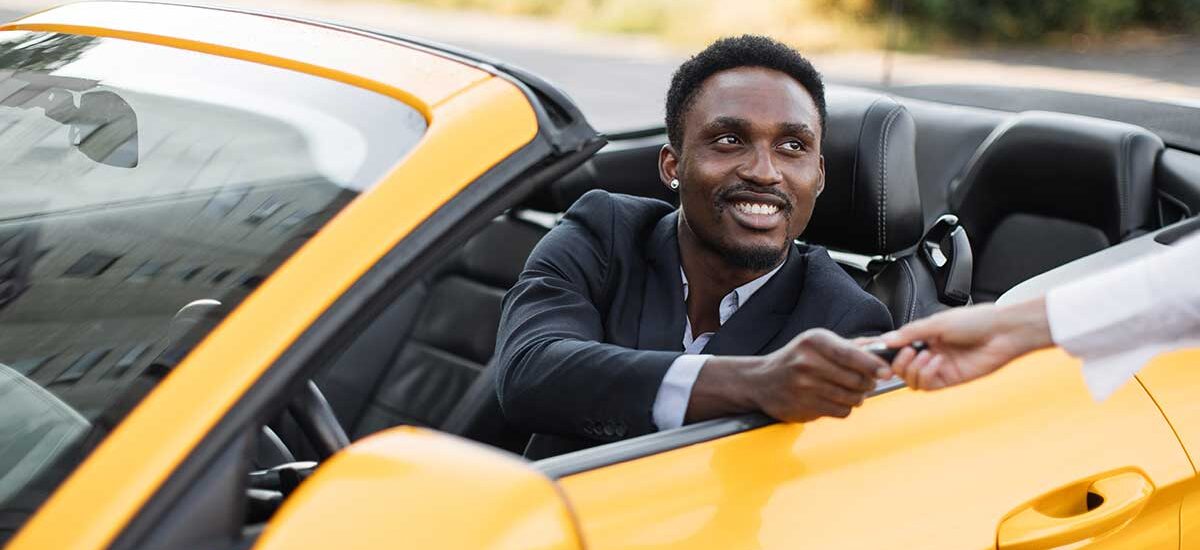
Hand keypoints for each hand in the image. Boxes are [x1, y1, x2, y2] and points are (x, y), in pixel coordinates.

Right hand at [686, 328, 889, 422]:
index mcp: (814, 341)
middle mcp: (807, 363)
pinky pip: (840, 412)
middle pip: (856, 379)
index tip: (887, 372)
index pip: (852, 355)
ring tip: (850, 392)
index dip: (874, 365)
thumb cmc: (796, 359)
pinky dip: (844, 408)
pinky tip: (835, 400)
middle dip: (868, 383)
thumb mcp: (817, 343)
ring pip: (851, 398)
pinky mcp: (803, 407)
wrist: (760, 381)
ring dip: (858, 397)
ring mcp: (804, 387)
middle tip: (867, 382)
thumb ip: (850, 346)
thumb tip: (883, 348)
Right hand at [882, 297, 1053, 389]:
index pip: (897, 347)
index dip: (884, 352)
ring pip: (911, 380)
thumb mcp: (937, 322)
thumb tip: (886, 340)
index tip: (874, 351)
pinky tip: (936, 361)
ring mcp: (939, 368)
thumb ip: (910, 333)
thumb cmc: (977, 321)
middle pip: (900, 368)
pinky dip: (926, 374)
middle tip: (905, 352)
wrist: (1003, 331)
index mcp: (925, 337)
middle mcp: (929, 353)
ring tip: (925, 354)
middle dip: (898, 362)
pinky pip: (927, 385)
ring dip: (913, 369)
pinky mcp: (950, 380)